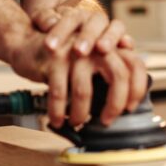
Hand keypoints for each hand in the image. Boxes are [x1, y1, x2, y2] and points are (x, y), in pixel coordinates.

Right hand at [30, 3, 147, 126]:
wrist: (28, 44)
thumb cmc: (62, 59)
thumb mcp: (89, 62)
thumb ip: (108, 74)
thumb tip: (125, 103)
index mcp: (109, 45)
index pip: (135, 65)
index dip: (137, 88)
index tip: (130, 107)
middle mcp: (95, 44)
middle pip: (118, 76)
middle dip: (114, 104)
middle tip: (107, 120)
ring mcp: (74, 50)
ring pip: (84, 90)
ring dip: (81, 113)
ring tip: (77, 122)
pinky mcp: (54, 59)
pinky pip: (60, 92)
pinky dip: (59, 111)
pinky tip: (58, 119)